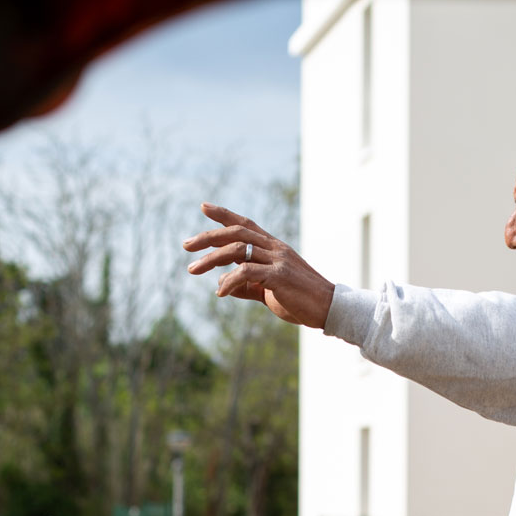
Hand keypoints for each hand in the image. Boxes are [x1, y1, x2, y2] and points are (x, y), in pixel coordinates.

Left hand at [183, 203, 334, 329]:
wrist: (329, 309)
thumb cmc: (300, 300)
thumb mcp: (269, 291)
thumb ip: (247, 286)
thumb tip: (223, 286)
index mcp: (273, 248)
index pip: (245, 224)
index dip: (224, 214)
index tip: (203, 207)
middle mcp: (275, 248)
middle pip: (236, 233)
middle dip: (208, 237)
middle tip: (185, 246)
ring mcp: (278, 260)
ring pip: (237, 250)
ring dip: (211, 260)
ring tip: (193, 270)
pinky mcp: (279, 276)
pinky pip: (246, 272)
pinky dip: (229, 281)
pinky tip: (220, 293)